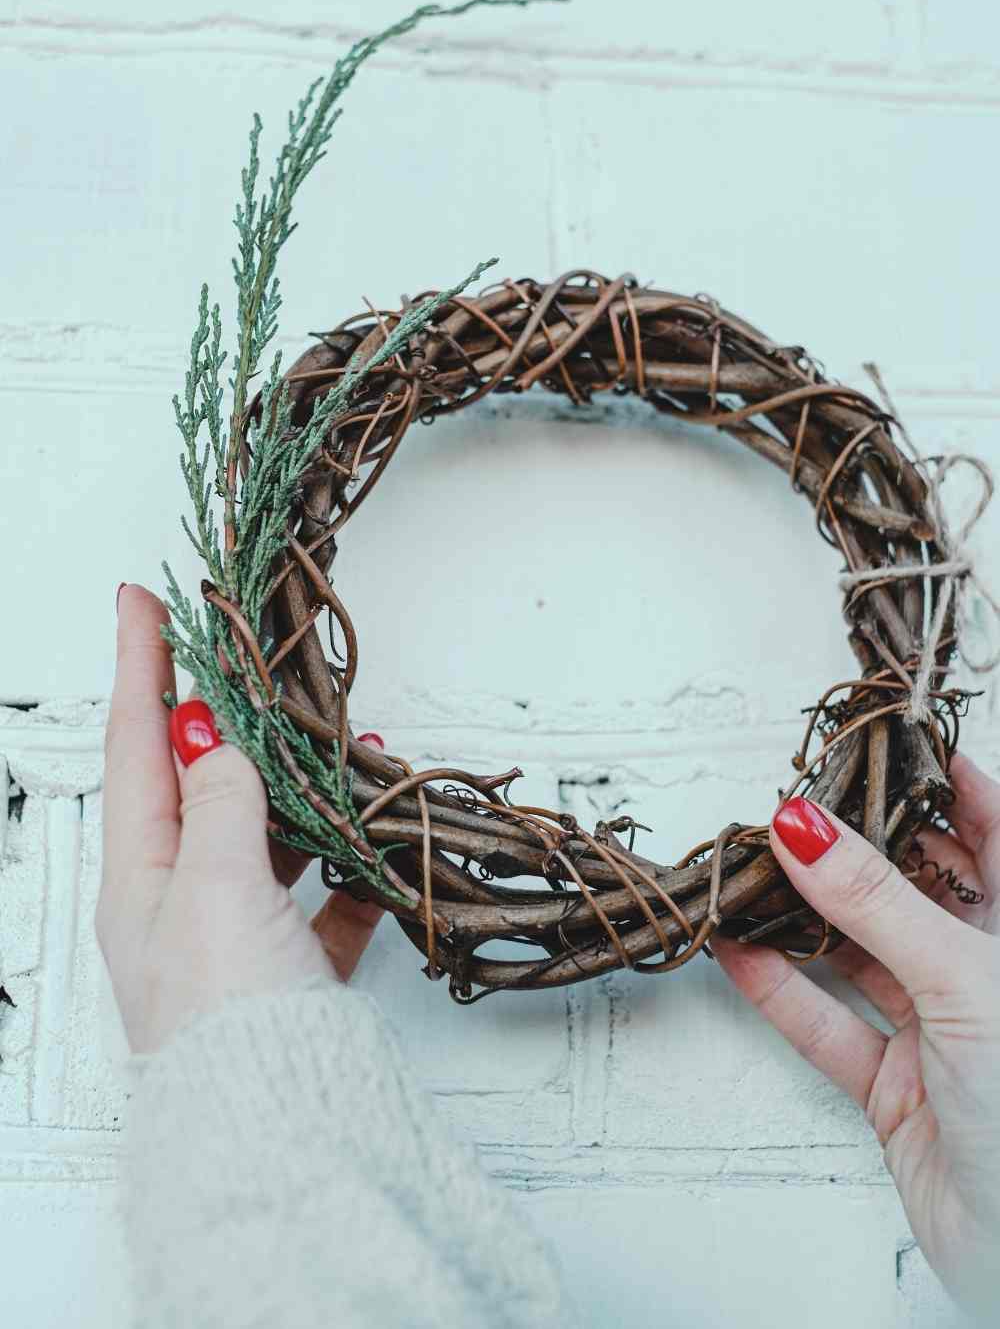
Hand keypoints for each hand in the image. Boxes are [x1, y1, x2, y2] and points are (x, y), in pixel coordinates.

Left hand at [97, 583, 382, 1053]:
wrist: (281, 1133)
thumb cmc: (231, 1019)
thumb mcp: (215, 890)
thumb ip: (221, 804)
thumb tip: (208, 736)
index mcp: (143, 877)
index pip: (136, 744)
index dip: (140, 666)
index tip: (139, 598)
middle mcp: (179, 902)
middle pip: (199, 782)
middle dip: (223, 716)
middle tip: (239, 656)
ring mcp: (236, 934)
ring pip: (266, 833)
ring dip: (301, 787)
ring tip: (340, 744)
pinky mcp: (291, 969)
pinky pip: (319, 896)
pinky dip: (346, 863)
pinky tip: (374, 843)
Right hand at [712, 755, 999, 1321]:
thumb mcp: (964, 979)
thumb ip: (877, 902)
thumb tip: (807, 826)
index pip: (991, 829)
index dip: (943, 780)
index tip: (882, 739)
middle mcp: (986, 972)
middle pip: (913, 886)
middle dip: (851, 846)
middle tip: (792, 806)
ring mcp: (943, 1032)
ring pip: (861, 953)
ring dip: (801, 917)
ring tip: (747, 873)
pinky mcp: (900, 1090)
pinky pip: (831, 1026)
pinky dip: (781, 991)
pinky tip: (740, 953)